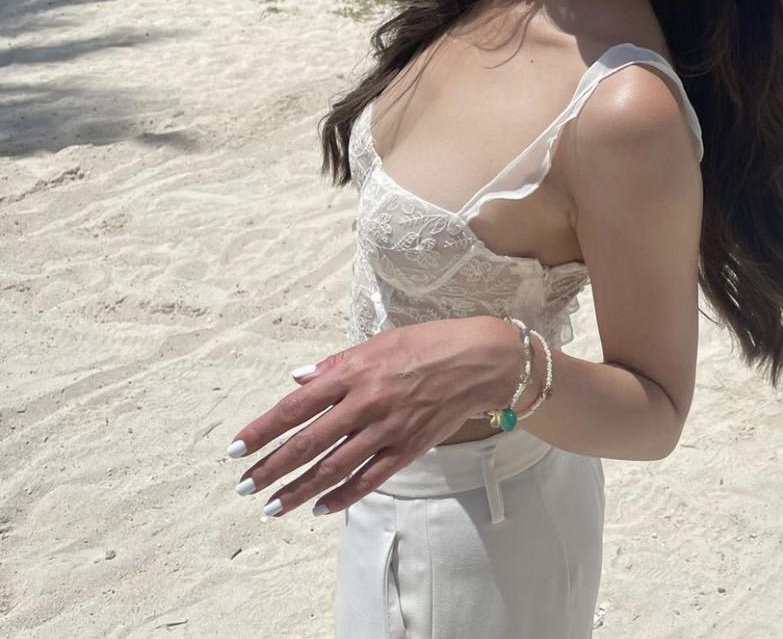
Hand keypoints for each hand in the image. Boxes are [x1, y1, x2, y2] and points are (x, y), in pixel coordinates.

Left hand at [225, 317, 511, 518]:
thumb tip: (297, 379)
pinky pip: (369, 479)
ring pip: (333, 468)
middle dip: (271, 467)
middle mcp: (366, 402)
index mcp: (354, 372)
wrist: (479, 360)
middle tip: (245, 486)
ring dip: (299, 490)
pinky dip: (343, 496)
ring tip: (272, 507)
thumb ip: (335, 364)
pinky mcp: (408, 449)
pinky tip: (321, 508)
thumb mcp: (378, 342)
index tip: (236, 448)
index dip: (263, 429)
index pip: (296, 406)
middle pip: (308, 442)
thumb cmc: (426, 343)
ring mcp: (387, 429)